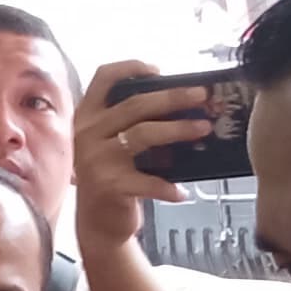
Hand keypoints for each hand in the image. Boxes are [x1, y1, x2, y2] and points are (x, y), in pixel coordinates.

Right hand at [72, 57, 209, 255]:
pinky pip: (146, 182)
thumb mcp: (112, 142)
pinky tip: (182, 192)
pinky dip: (167, 187)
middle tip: (202, 96)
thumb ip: (132, 122)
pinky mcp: (108, 185)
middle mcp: (87, 133)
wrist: (97, 222)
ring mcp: (96, 159)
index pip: (103, 78)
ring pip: (143, 134)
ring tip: (204, 128)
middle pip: (134, 104)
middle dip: (173, 97)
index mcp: (87, 116)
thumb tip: (181, 102)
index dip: (131, 68)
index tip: (159, 71)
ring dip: (178, 130)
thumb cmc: (113, 175)